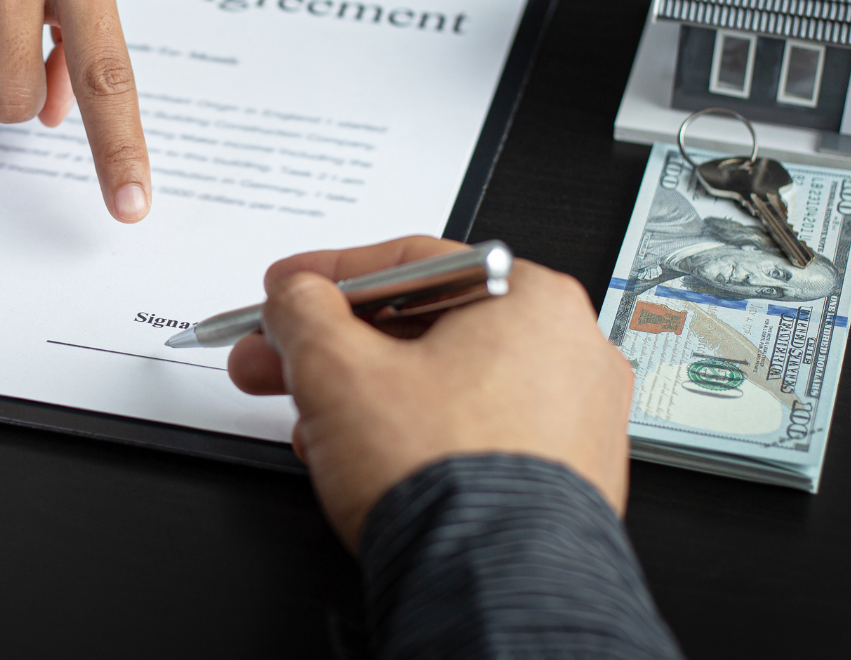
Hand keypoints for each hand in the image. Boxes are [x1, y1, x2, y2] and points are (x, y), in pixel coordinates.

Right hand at [228, 236, 633, 548]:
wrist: (491, 584)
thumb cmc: (445, 477)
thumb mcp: (336, 369)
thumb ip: (302, 312)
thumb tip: (293, 298)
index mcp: (528, 297)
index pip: (407, 265)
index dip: (325, 278)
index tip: (286, 290)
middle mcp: (568, 347)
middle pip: (421, 328)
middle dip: (333, 349)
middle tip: (276, 360)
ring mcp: (573, 415)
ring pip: (443, 383)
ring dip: (364, 397)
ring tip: (314, 427)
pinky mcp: (565, 475)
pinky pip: (473, 431)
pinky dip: (413, 436)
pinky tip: (364, 459)